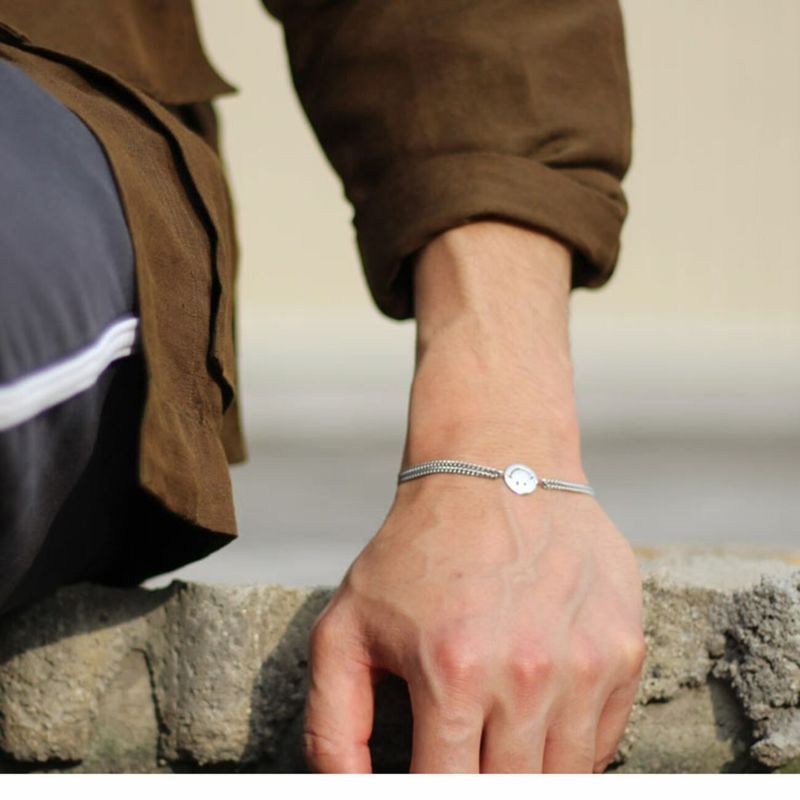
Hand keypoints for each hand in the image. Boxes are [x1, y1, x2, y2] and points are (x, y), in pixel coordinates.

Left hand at [302, 221, 644, 771]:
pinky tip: (537, 713)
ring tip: (497, 738)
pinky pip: (603, 744)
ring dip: (527, 774)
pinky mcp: (622, 651)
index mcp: (453, 674)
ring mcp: (585, 666)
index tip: (431, 775)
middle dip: (479, 784)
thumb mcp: (347, 627)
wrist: (497, 469)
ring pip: (564, 782)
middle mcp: (527, 676)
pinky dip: (567, 748)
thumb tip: (350, 798)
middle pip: (511, 795)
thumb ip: (334, 726)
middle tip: (462, 752)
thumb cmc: (416, 550)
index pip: (447, 797)